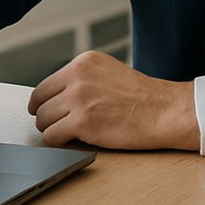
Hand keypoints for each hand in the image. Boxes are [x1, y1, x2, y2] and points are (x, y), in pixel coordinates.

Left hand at [27, 51, 199, 151]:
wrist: (164, 110)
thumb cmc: (142, 97)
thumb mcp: (109, 74)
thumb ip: (83, 80)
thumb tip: (57, 97)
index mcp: (84, 62)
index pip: (46, 84)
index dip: (44, 102)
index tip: (46, 111)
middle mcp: (78, 76)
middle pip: (40, 102)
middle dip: (46, 116)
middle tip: (57, 126)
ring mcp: (78, 98)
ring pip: (43, 120)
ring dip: (52, 130)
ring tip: (69, 133)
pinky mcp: (80, 121)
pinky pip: (52, 136)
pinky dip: (58, 142)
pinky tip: (73, 140)